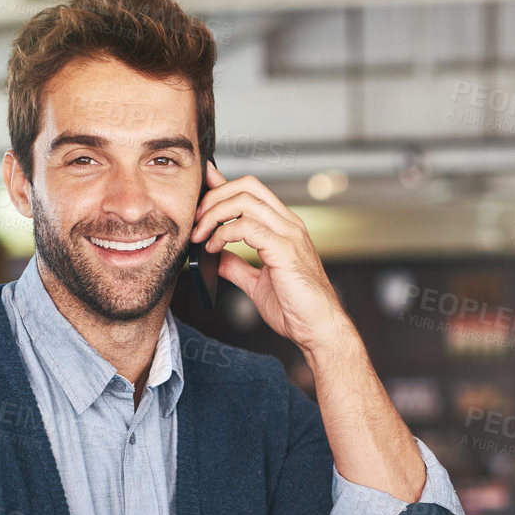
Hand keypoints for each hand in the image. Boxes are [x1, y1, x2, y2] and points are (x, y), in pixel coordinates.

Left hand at [191, 159, 351, 354]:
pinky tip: (215, 248)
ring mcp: (288, 234)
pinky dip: (224, 234)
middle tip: (195, 221)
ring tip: (201, 236)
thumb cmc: (297, 308)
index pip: (252, 190)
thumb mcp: (257, 283)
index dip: (223, 185)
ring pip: (244, 201)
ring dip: (214, 215)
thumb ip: (237, 266)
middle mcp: (288, 224)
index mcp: (284, 227)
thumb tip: (216, 257)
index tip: (201, 190)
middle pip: (246, 186)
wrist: (318, 329)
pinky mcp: (284, 250)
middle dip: (214, 197)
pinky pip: (247, 227)